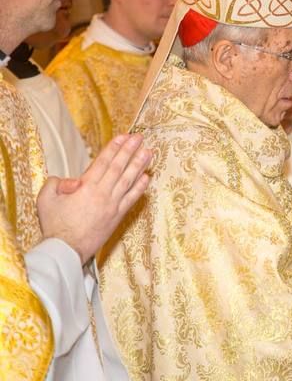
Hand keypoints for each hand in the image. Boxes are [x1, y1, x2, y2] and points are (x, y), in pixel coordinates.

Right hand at [37, 133, 151, 263]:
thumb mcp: (46, 199)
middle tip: (139, 138)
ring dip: (139, 165)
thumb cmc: (55, 225)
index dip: (114, 148)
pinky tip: (147, 177)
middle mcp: (103, 193)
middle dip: (130, 151)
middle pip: (119, 167)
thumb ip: (56, 183)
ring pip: (129, 180)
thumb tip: (73, 181)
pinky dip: (140, 187)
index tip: (123, 137)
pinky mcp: (118, 216)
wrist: (66, 250)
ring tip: (148, 152)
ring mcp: (113, 205)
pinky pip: (132, 199)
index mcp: (86, 187)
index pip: (103, 162)